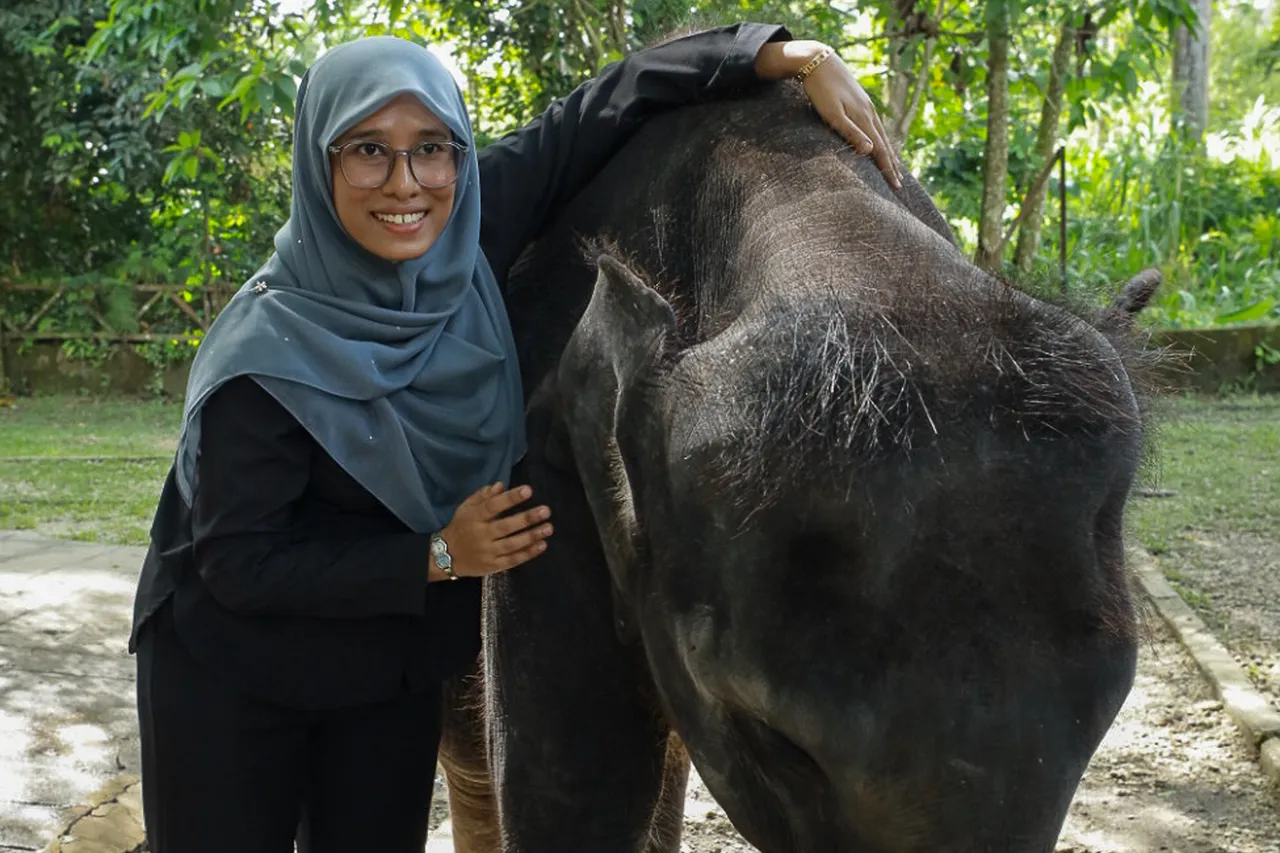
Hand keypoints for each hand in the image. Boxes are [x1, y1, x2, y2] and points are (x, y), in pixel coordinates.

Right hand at [436, 483, 552, 578]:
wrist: (446, 556)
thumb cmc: (460, 527)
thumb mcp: (466, 508)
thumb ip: (483, 496)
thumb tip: (501, 485)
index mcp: (474, 518)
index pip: (493, 506)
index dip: (510, 498)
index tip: (528, 490)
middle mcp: (481, 535)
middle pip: (506, 526)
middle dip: (527, 519)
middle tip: (546, 511)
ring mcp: (487, 552)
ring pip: (512, 545)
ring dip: (532, 536)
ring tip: (548, 528)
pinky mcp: (493, 566)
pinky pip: (513, 560)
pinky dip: (528, 553)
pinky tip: (542, 545)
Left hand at [755, 40, 902, 188]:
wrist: (818, 60)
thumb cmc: (820, 90)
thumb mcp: (832, 114)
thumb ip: (850, 133)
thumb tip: (870, 151)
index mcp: (863, 119)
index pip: (879, 151)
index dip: (888, 169)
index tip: (896, 187)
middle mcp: (869, 113)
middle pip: (884, 145)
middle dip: (892, 166)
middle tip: (899, 185)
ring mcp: (866, 106)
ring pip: (881, 134)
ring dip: (888, 152)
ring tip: (894, 166)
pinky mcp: (861, 101)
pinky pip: (875, 125)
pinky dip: (881, 138)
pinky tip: (879, 140)